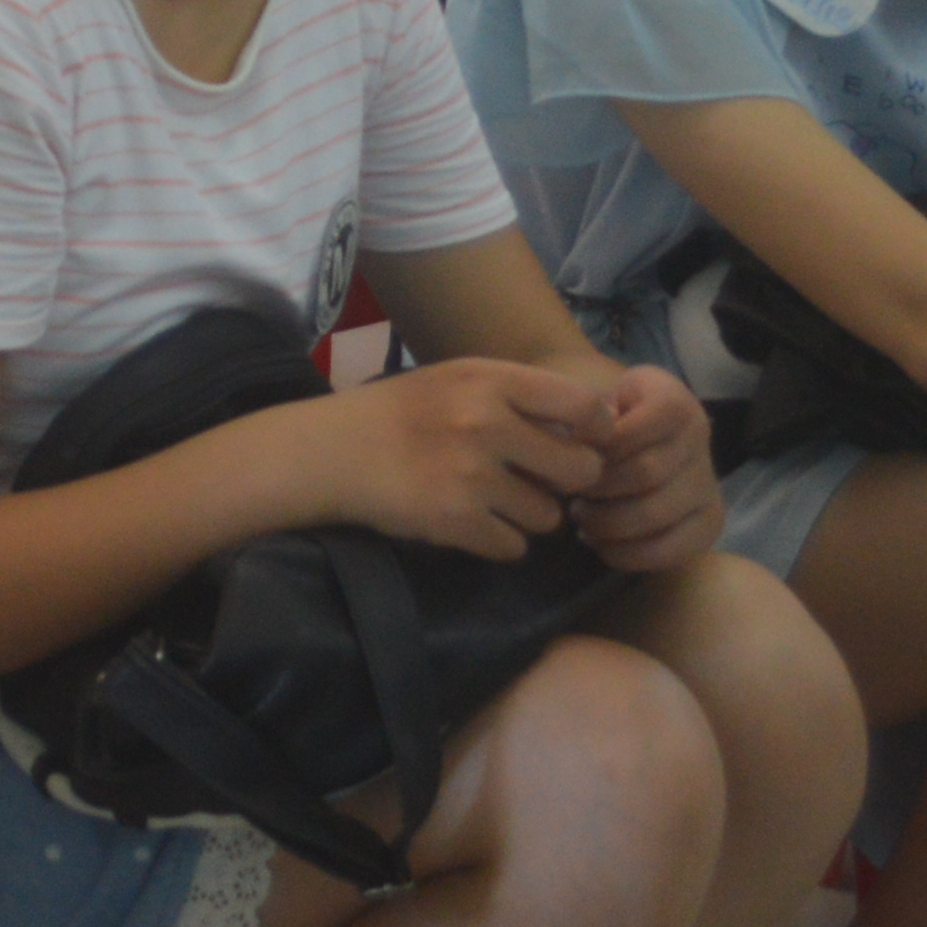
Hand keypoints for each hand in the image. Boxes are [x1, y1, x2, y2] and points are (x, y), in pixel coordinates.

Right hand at [307, 356, 609, 557]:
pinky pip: (514, 547)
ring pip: (548, 516)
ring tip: (493, 501)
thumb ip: (516, 397)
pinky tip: (471, 523)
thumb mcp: (457, 381)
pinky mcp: (454, 520)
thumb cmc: (400, 412)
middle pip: (579, 469)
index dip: (595, 432)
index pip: (581, 406)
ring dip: (528, 515)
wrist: (331, 451)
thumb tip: (587, 431)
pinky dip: (498, 541)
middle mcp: (486, 422)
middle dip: (567, 483)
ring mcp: (470, 474)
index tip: (583, 444)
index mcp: (489, 379)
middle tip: (542, 483)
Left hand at [563, 364, 724, 575]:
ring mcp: (709, 483)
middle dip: (598, 489)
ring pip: (655, 514)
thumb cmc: (613, 416)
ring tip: (582, 518)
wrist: (651, 438)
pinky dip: (628, 554)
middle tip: (571, 495)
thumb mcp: (599, 399)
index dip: (598, 448)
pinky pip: (671, 549)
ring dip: (607, 523)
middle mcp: (701, 439)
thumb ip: (586, 417)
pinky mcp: (710, 523)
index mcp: (674, 401)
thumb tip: (575, 442)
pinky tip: (601, 544)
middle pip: (645, 474)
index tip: (571, 456)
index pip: (635, 429)